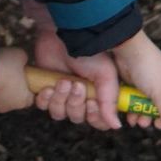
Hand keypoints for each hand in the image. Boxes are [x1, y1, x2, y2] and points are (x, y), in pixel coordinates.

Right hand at [0, 46, 37, 112]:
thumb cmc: (2, 66)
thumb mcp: (19, 55)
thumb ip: (23, 60)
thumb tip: (22, 60)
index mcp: (23, 99)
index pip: (31, 96)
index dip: (28, 85)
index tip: (24, 75)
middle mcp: (9, 107)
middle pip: (13, 97)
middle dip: (10, 85)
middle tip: (7, 71)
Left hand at [23, 0, 120, 130]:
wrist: (62, 34)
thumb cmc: (89, 51)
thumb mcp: (106, 74)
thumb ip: (109, 101)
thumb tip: (116, 126)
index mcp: (98, 96)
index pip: (98, 121)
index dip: (95, 118)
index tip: (92, 103)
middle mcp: (80, 98)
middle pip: (78, 118)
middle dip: (76, 103)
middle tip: (76, 84)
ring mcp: (62, 94)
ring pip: (60, 114)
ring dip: (61, 99)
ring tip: (63, 81)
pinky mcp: (45, 88)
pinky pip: (43, 106)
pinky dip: (46, 99)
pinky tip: (49, 86)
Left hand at [111, 31, 160, 131]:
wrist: (127, 49)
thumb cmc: (149, 68)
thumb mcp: (159, 93)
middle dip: (160, 119)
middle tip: (155, 124)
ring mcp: (151, 86)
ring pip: (151, 108)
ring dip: (145, 117)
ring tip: (139, 122)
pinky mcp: (138, 86)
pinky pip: (139, 103)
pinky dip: (135, 110)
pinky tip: (130, 118)